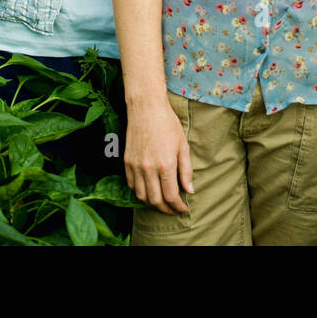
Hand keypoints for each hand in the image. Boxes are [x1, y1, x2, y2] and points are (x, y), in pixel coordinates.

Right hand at [124, 97, 193, 214]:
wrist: (146, 108)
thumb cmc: (168, 124)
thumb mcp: (182, 145)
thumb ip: (186, 170)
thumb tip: (189, 190)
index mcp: (165, 165)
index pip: (171, 196)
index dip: (178, 206)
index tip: (183, 208)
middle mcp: (148, 169)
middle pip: (155, 201)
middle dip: (166, 209)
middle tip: (174, 209)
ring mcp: (135, 166)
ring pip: (142, 196)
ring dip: (152, 203)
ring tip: (162, 202)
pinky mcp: (127, 162)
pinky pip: (131, 185)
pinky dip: (140, 192)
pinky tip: (149, 190)